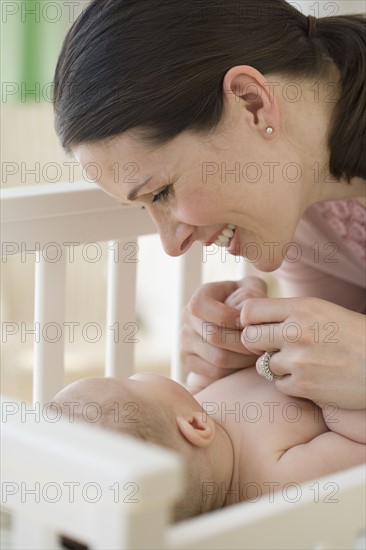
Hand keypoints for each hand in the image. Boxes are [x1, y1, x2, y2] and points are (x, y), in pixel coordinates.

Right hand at [181, 276, 267, 391]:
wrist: (237, 322)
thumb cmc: (247, 302)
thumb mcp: (252, 289)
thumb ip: (252, 292)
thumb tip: (244, 311)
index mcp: (199, 297)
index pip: (201, 306)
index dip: (226, 316)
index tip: (246, 322)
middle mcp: (187, 317)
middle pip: (214, 336)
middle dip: (243, 342)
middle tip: (261, 343)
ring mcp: (185, 340)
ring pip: (217, 357)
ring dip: (243, 358)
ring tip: (257, 352)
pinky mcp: (187, 359)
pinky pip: (214, 371)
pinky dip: (235, 370)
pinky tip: (246, 361)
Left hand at [240, 296, 365, 408]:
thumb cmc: (352, 336)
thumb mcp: (322, 311)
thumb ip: (289, 313)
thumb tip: (250, 319)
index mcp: (301, 308)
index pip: (249, 310)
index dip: (249, 320)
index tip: (259, 327)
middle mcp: (296, 331)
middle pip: (248, 338)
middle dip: (257, 345)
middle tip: (273, 348)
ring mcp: (299, 360)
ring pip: (263, 364)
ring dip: (277, 366)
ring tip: (301, 363)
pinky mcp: (304, 386)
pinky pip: (279, 385)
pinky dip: (291, 384)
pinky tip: (311, 378)